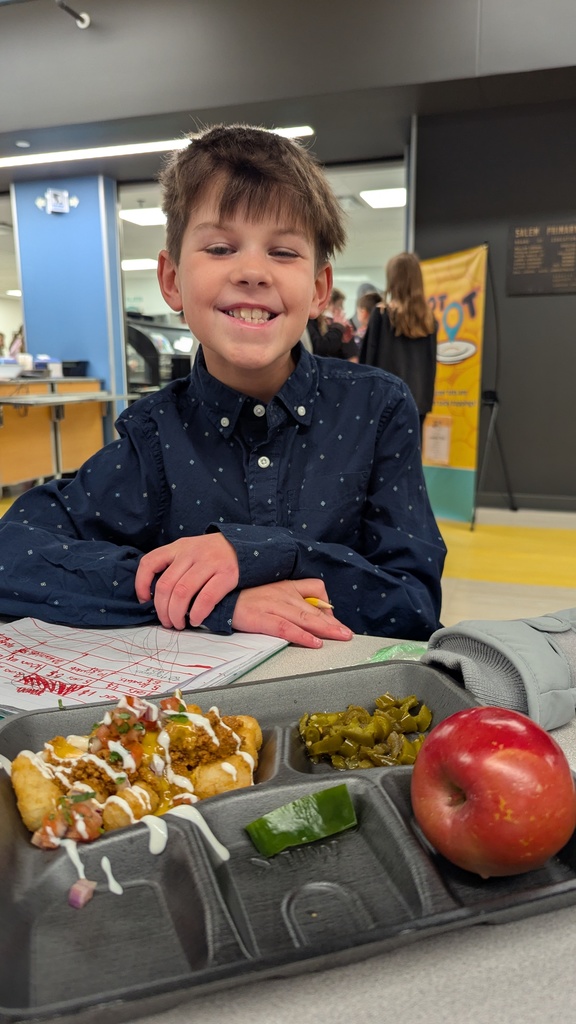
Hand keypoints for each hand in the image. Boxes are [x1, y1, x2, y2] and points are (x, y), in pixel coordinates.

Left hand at [135, 534, 238, 629]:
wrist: (245, 546)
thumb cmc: (213, 555)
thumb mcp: (191, 550)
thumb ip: (174, 565)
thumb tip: (154, 595)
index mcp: (179, 547)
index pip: (150, 562)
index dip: (141, 584)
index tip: (144, 600)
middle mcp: (192, 553)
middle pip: (166, 585)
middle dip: (162, 609)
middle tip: (166, 622)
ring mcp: (210, 562)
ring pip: (182, 593)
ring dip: (176, 614)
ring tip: (179, 624)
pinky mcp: (227, 574)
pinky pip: (206, 598)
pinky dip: (197, 613)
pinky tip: (196, 620)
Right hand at [232, 579, 353, 648]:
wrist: (217, 597)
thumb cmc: (243, 597)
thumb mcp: (269, 592)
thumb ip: (289, 598)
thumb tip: (311, 611)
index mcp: (286, 585)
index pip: (316, 590)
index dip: (328, 608)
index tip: (336, 622)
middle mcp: (283, 594)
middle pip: (314, 608)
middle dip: (333, 622)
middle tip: (348, 634)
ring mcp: (272, 605)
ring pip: (304, 617)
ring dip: (325, 628)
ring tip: (341, 637)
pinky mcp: (261, 617)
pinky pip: (285, 628)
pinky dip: (302, 636)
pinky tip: (314, 642)